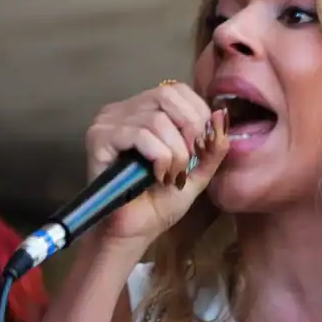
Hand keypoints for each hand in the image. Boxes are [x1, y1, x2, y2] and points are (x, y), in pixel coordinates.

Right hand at [86, 82, 228, 244]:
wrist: (132, 232)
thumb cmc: (159, 202)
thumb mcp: (197, 171)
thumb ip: (212, 144)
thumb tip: (222, 114)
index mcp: (145, 109)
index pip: (177, 89)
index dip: (198, 113)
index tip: (202, 148)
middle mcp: (124, 109)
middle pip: (167, 94)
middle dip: (190, 129)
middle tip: (189, 162)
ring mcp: (108, 121)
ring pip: (156, 119)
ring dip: (175, 152)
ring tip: (172, 177)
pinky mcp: (99, 138)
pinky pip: (140, 134)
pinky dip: (159, 156)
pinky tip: (157, 176)